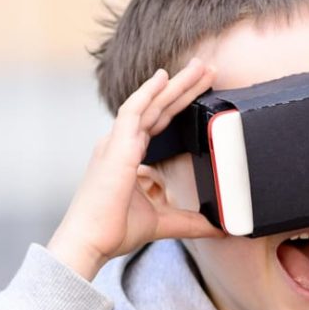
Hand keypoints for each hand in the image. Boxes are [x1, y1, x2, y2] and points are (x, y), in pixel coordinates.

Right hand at [47, 58, 223, 279]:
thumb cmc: (115, 231)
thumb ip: (190, 222)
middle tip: (206, 67)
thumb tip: (218, 228)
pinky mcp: (115, 148)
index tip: (201, 91)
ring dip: (174, 85)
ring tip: (198, 67)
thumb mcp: (163, 222)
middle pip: (157, 108)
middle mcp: (120, 144)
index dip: (179, 105)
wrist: (91, 242)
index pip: (158, 123)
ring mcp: (116, 143)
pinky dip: (148, 93)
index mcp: (127, 157)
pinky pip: (132, 112)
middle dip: (182, 87)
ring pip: (150, 104)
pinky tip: (163, 78)